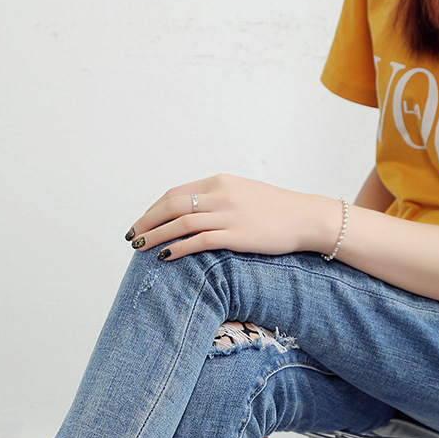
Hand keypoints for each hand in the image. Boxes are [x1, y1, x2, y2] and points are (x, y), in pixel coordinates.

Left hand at [125, 174, 340, 259]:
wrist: (306, 218)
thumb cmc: (275, 209)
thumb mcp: (241, 192)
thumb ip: (216, 197)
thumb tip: (190, 209)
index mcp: (219, 181)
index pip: (174, 193)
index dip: (153, 209)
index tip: (142, 222)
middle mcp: (220, 194)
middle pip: (171, 205)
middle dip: (147, 221)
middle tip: (132, 236)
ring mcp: (227, 214)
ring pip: (180, 223)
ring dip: (155, 235)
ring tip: (140, 246)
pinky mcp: (236, 235)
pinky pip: (198, 241)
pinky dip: (177, 248)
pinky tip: (164, 256)